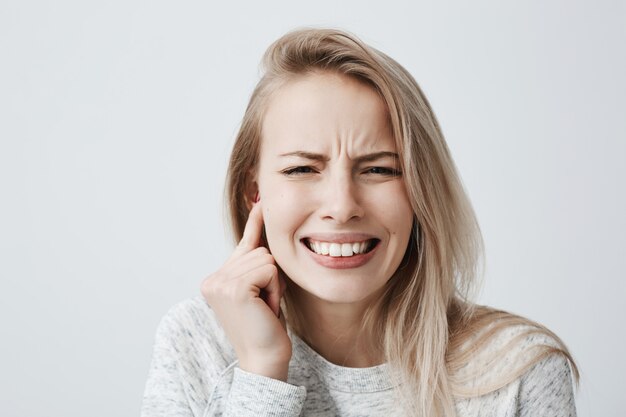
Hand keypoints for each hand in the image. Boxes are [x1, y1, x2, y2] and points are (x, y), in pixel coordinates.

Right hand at [200, 201, 290, 380]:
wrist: (265, 359)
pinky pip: (268, 269)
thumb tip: (262, 224)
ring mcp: (219, 283)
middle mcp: (212, 279)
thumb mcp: (260, 287)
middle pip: (259, 250)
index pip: (244, 245)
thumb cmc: (266, 325)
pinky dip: (275, 288)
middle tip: (264, 304)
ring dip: (274, 284)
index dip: (256, 224)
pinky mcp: (234, 288)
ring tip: (265, 307)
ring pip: (265, 258)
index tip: (260, 200)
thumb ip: (256, 259)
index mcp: (214, 279)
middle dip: (271, 276)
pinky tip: (266, 308)